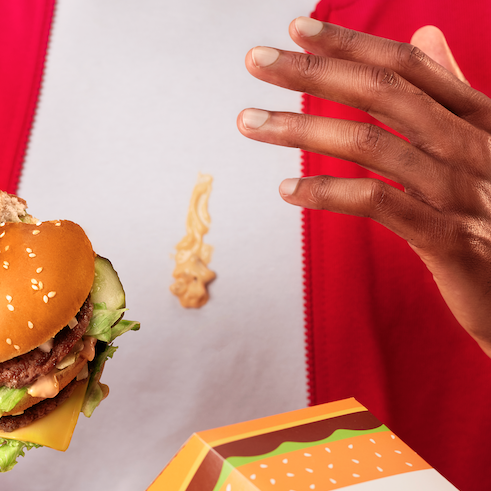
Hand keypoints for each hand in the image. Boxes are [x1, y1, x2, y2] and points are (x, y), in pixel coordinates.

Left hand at [238, 18, 490, 356]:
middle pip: (382, 93)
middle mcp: (470, 143)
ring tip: (249, 122)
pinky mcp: (448, 237)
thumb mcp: (481, 144)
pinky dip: (328, 193)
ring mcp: (459, 190)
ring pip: (371, 144)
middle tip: (256, 60)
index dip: (351, 43)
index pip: (407, 66)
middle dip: (314, 72)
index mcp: (478, 118)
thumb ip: (450, 93)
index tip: (298, 27)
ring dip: (301, 128)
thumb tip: (424, 34)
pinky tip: (287, 189)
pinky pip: (379, 204)